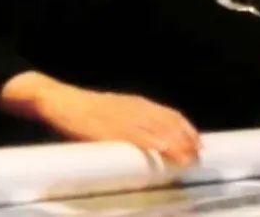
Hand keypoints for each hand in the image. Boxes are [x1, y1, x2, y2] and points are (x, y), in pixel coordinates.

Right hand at [0, 71, 199, 165]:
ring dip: (175, 144)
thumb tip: (147, 140)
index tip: (200, 142)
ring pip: (155, 129)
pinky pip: (134, 135)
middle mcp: (133, 107)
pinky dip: (150, 143)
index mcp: (136, 103)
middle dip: (186, 139)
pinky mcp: (108, 128)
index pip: (169, 114)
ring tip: (187, 159)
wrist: (59, 101)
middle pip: (168, 122)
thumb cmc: (84, 112)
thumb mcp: (113, 111)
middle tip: (198, 155)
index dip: (186, 128)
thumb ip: (130, 122)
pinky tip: (162, 151)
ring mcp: (121, 116)